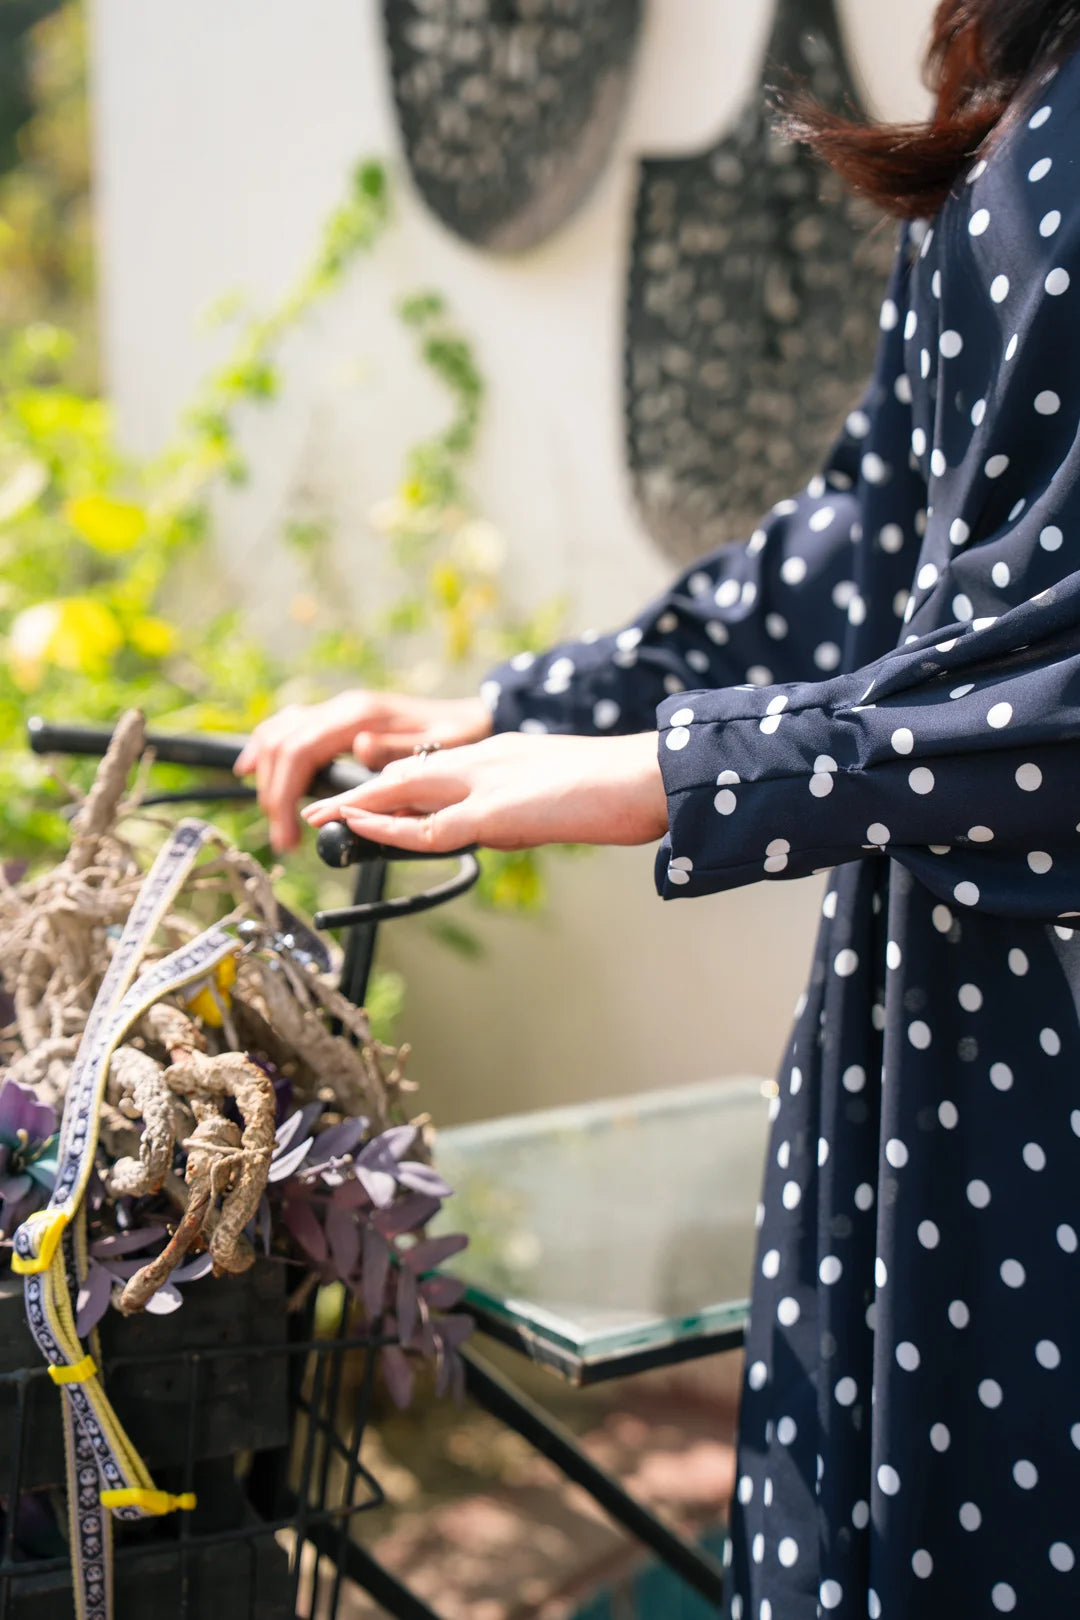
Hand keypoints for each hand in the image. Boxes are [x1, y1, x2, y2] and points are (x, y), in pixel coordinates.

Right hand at [234, 691, 492, 851]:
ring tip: (273, 817)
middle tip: (284, 839)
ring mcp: (337, 709)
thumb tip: (359, 748)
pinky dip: (267, 748)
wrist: (471, 716)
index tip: (291, 835)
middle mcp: (343, 707)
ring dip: (266, 775)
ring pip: (279, 733)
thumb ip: (398, 748)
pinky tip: (252, 769)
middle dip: (275, 796)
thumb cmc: (459, 736)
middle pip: (283, 746)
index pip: (302, 752)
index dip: (286, 794)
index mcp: (362, 716)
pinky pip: (288, 726)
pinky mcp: (336, 717)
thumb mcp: (441, 744)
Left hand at [300, 731, 668, 852]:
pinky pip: (431, 826)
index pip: (436, 766)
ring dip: (360, 805)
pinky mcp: (497, 810)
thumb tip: (504, 829)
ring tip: (321, 815)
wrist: (649, 777)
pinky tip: (363, 828)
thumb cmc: (620, 790)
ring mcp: (489, 782)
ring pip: (406, 790)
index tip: (369, 798)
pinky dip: (391, 828)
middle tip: (322, 805)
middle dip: (362, 790)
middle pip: (408, 771)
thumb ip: (523, 807)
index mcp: (504, 754)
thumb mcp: (558, 794)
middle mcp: (487, 759)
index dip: (396, 783)